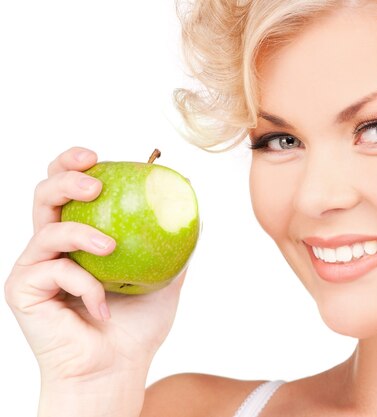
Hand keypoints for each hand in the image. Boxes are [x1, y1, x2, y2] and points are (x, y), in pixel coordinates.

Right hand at [4, 147, 184, 388]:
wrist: (118, 368)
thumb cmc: (138, 325)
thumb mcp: (166, 277)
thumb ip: (174, 245)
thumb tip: (197, 211)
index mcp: (79, 236)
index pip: (69, 189)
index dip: (73, 164)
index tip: (98, 156)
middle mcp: (52, 246)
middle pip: (43, 194)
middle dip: (65, 177)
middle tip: (94, 183)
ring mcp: (35, 267)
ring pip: (45, 229)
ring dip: (79, 232)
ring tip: (109, 246)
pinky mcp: (23, 290)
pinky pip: (55, 271)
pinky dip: (85, 285)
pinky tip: (102, 307)